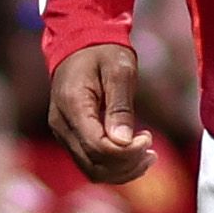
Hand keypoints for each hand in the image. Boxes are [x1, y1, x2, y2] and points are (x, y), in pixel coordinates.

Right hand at [46, 44, 156, 184]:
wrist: (80, 42)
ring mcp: (63, 133)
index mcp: (72, 106)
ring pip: (92, 170)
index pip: (98, 147)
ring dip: (122, 170)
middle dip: (127, 165)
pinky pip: (91, 162)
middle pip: (94, 165)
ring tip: (147, 154)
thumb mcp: (119, 70)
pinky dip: (114, 165)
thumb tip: (124, 142)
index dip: (127, 152)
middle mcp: (62, 125)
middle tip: (151, 149)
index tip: (148, 138)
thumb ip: (120, 107)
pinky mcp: (70, 137)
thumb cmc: (102, 51)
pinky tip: (134, 152)